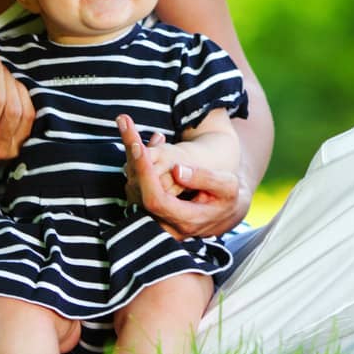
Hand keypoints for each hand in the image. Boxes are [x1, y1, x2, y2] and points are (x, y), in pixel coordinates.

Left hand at [117, 115, 249, 239]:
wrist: (226, 214)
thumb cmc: (228, 197)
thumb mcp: (227, 185)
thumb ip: (204, 178)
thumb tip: (177, 169)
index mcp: (187, 220)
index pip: (156, 200)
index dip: (145, 174)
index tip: (138, 147)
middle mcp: (167, 227)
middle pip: (137, 195)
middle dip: (132, 160)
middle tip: (125, 127)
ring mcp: (158, 224)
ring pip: (132, 193)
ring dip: (130, 161)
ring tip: (130, 131)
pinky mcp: (151, 216)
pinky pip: (135, 192)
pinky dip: (135, 168)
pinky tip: (140, 147)